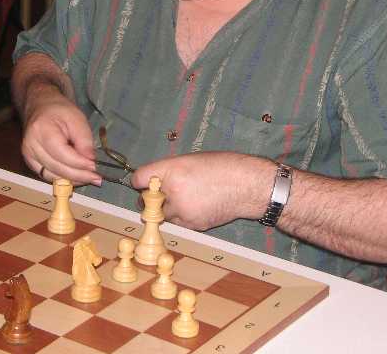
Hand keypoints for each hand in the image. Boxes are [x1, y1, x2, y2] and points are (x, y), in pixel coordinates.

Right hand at [21, 90, 99, 185]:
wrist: (39, 107)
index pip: (62, 154)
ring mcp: (28, 156)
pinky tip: (77, 177)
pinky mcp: (30, 162)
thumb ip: (84, 139)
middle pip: (57, 168)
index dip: (80, 163)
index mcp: (41, 130)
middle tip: (97, 177)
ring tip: (89, 178)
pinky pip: (48, 176)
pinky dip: (63, 179)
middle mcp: (30, 146)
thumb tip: (90, 161)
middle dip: (79, 175)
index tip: (95, 167)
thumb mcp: (77, 118)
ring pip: (52, 176)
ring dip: (72, 180)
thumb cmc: (58, 110)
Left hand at [130, 152, 275, 230]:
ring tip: (181, 201)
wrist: (248, 186)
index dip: (139, 181)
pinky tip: (195, 208)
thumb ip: (170, 170)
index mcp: (172, 170)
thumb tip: (153, 180)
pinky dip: (181, 218)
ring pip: (160, 216)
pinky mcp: (192, 225)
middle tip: (158, 195)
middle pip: (145, 201)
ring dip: (164, 211)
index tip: (142, 183)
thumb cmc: (223, 167)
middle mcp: (173, 191)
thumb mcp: (192, 160)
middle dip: (150, 199)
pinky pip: (177, 224)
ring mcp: (182, 211)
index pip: (138, 178)